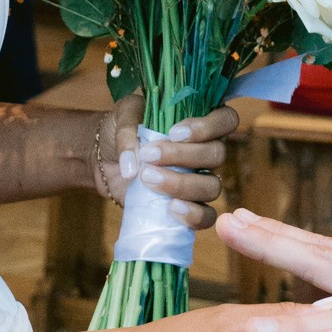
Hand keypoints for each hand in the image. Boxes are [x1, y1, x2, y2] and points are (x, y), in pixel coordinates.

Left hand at [94, 98, 236, 236]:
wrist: (104, 159)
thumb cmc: (122, 129)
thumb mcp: (122, 116)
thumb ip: (128, 133)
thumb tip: (132, 168)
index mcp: (199, 121)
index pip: (226, 120)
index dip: (207, 127)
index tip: (174, 133)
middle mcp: (205, 149)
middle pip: (216, 154)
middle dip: (182, 156)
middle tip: (148, 155)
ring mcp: (200, 179)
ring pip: (212, 186)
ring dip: (181, 184)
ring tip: (148, 178)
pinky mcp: (189, 206)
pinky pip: (206, 216)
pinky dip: (193, 214)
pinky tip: (171, 208)